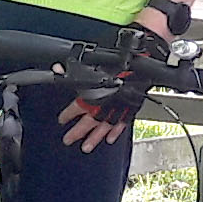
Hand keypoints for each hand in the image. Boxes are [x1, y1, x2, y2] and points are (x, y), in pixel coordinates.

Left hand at [60, 22, 168, 150]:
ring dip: (95, 137)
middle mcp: (107, 101)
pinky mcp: (132, 106)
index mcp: (97, 90)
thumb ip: (76, 68)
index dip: (68, 114)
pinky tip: (110, 138)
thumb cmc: (121, 56)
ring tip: (87, 146)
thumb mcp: (94, 60)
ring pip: (105, 125)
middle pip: (90, 121)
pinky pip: (122, 122)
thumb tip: (57, 69)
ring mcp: (120, 105)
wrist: (145, 54)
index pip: (78, 106)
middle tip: (68, 139)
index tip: (61, 119)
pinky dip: (116, 131)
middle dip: (78, 132)